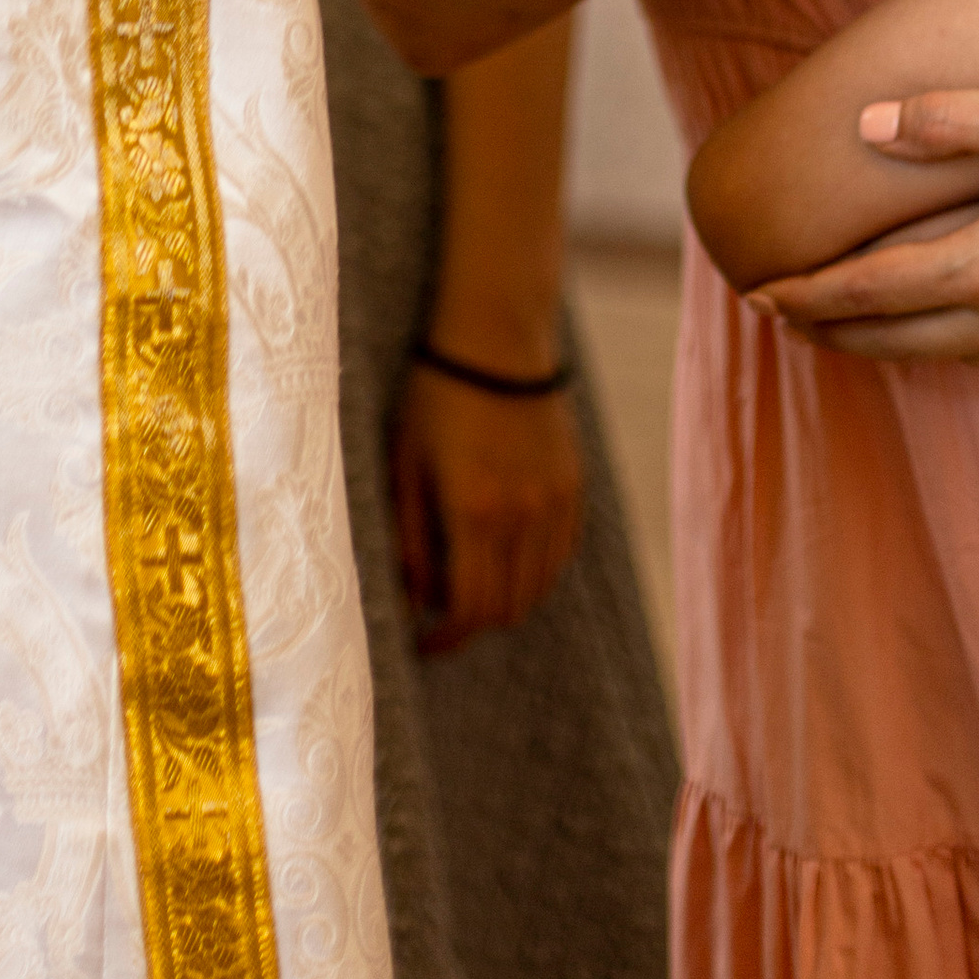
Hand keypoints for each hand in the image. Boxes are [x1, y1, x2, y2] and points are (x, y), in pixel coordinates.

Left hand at [388, 359, 584, 651]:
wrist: (496, 336)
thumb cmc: (435, 393)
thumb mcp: (405, 462)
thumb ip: (408, 538)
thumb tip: (411, 600)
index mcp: (475, 510)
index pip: (469, 610)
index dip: (444, 639)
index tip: (422, 642)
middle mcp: (523, 514)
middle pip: (507, 608)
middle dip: (471, 622)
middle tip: (440, 611)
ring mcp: (555, 500)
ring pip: (538, 587)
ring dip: (504, 599)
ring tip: (470, 579)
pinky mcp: (574, 485)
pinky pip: (560, 554)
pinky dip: (534, 569)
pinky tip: (504, 551)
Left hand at [756, 82, 978, 366]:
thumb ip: (944, 117)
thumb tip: (866, 123)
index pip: (874, 289)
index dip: (809, 295)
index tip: (759, 295)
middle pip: (900, 338)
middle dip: (833, 330)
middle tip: (783, 318)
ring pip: (952, 355)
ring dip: (894, 343)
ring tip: (850, 327)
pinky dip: (962, 348)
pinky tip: (949, 332)